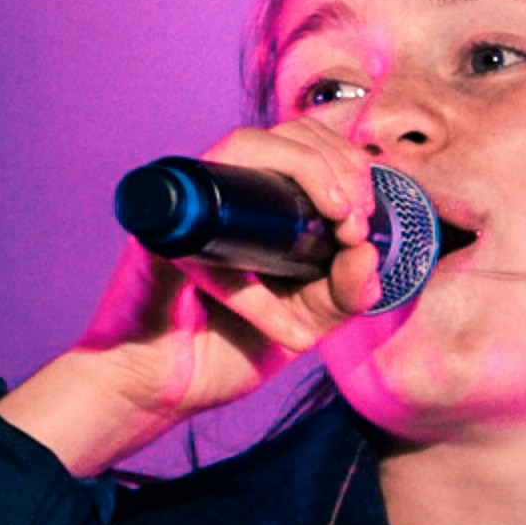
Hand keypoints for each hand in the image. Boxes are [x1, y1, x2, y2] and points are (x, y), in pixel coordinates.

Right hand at [0, 117, 395, 474]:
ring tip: (341, 225)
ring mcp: (187, 211)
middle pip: (285, 131)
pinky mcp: (157, 247)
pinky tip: (284, 322)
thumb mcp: (305, 322)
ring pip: (244, 146)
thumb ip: (343, 293)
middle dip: (338, 163)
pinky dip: (249, 289)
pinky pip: (205, 242)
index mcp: (254, 203)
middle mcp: (219, 193)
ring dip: (309, 172)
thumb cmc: (223, 349)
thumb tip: (368, 253)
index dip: (347, 161)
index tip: (366, 214)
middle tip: (356, 220)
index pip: (305, 142)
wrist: (158, 393)